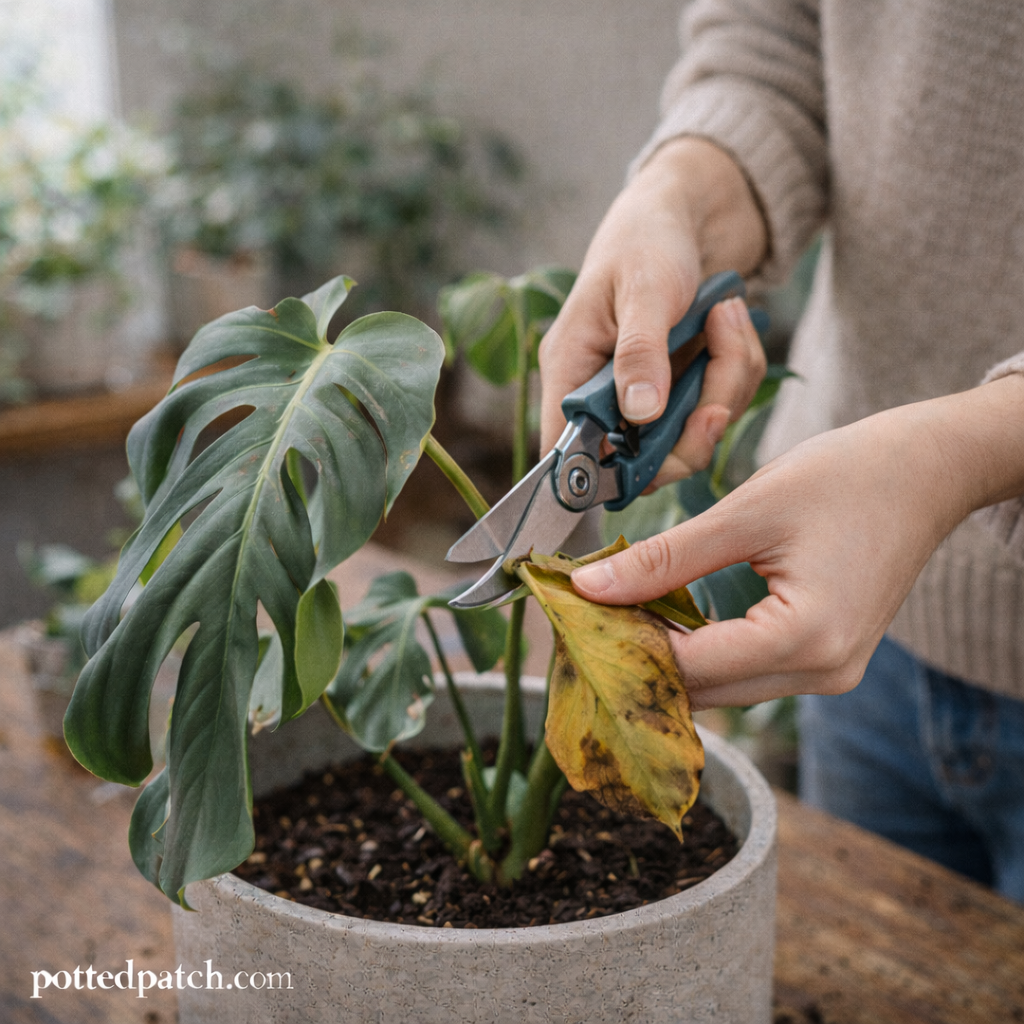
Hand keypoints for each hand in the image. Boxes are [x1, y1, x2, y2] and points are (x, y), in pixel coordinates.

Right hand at [538, 137, 767, 483]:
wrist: (687, 212)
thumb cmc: (647, 240)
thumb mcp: (644, 290)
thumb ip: (640, 353)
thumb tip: (640, 414)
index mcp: (570, 371)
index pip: (566, 452)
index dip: (601, 475)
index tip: (651, 460)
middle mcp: (602, 395)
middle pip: (641, 463)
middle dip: (691, 433)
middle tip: (717, 400)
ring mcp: (645, 397)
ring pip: (689, 438)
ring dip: (725, 386)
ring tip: (728, 319)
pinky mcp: (680, 390)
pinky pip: (717, 408)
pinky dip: (737, 369)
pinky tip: (731, 323)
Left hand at [569, 377, 1023, 707]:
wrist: (924, 472)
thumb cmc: (847, 477)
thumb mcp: (746, 512)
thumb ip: (665, 558)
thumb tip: (590, 589)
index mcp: (806, 637)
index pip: (689, 666)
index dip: (621, 645)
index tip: (569, 618)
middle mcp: (822, 672)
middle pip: (704, 689)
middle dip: (638, 658)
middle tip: (584, 618)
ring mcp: (829, 673)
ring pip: (723, 687)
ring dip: (668, 658)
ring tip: (616, 614)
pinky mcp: (826, 659)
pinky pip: (747, 670)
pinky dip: (703, 651)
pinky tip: (665, 618)